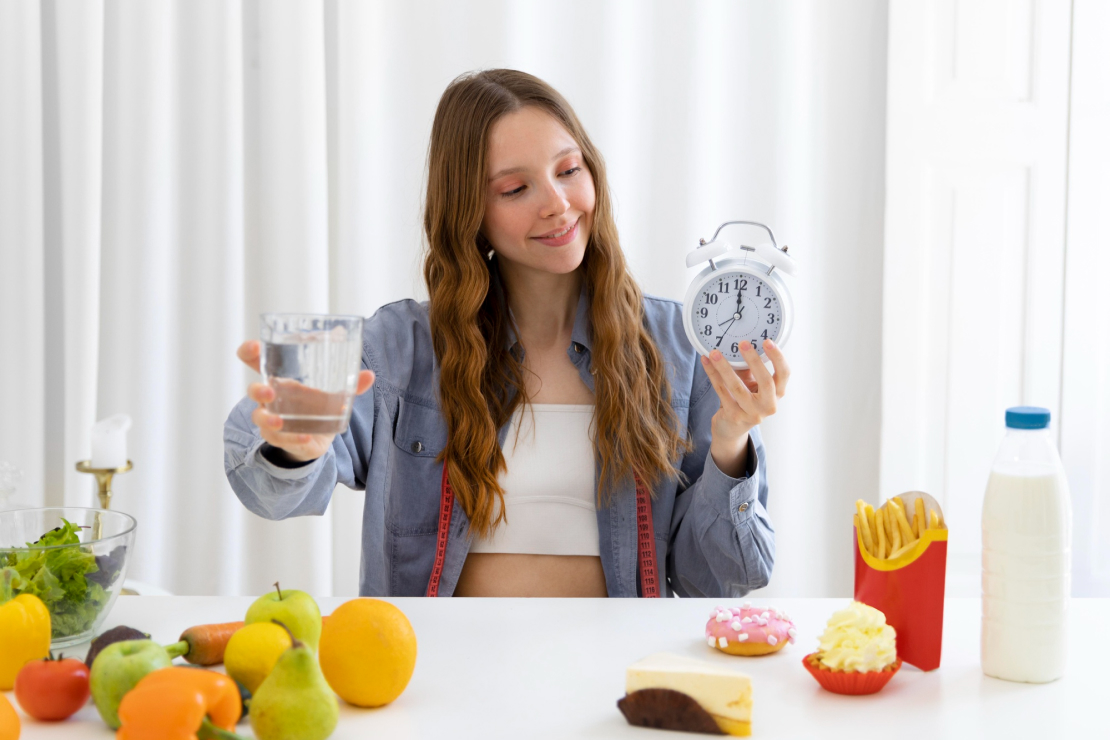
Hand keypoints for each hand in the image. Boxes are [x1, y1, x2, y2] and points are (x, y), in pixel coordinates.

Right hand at [236, 340, 374, 462]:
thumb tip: (370, 375)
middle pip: (254, 391)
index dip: (250, 352)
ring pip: (261, 419)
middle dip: (258, 391)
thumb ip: (351, 386)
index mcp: (281, 381)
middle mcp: (272, 399)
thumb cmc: (316, 408)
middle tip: (269, 392)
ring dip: (268, 420)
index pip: (256, 362)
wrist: (314, 438)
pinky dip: (292, 439)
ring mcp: (273, 420)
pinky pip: (281, 440)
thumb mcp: (333, 395)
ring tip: (279, 422)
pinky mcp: (282, 439)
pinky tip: (304, 437)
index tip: (254, 346)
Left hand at [700, 339, 789, 476]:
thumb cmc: (744, 400)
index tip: (767, 341)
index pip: (784, 374)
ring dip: (724, 367)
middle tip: (743, 343)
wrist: (732, 428)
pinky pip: (721, 391)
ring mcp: (751, 413)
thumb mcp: (752, 384)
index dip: (778, 357)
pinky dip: (713, 375)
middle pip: (765, 381)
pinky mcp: (734, 416)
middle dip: (754, 360)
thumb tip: (741, 343)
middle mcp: (768, 405)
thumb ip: (751, 367)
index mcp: (777, 394)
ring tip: (714, 352)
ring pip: (737, 387)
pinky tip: (706, 362)